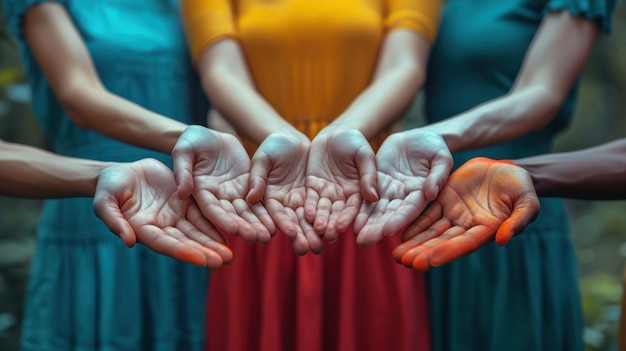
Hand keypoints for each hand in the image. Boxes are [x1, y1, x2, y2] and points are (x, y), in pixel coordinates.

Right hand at [93, 158, 232, 268]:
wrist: (120, 172)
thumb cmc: (108, 186)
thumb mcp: (105, 201)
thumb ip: (114, 220)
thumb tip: (128, 241)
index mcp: (143, 229)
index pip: (165, 244)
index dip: (183, 251)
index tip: (201, 260)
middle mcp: (162, 227)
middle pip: (186, 242)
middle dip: (205, 251)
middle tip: (224, 261)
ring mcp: (174, 217)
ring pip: (197, 232)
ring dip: (213, 243)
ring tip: (230, 254)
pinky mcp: (183, 204)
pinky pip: (201, 215)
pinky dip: (214, 224)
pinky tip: (230, 231)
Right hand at [173, 125, 274, 243]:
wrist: (211, 135)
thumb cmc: (192, 140)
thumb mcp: (184, 151)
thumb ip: (183, 171)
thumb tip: (181, 193)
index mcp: (200, 192)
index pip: (211, 209)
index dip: (222, 220)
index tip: (233, 230)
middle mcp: (217, 197)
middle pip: (232, 215)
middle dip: (244, 227)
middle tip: (257, 238)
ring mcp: (232, 193)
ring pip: (247, 212)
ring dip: (258, 224)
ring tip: (269, 235)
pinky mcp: (247, 186)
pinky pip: (258, 200)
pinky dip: (266, 212)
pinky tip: (277, 222)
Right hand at [247, 133, 320, 254]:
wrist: (295, 138)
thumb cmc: (274, 145)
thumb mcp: (263, 157)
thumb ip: (257, 176)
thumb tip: (250, 198)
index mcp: (269, 196)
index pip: (275, 213)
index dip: (282, 223)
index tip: (289, 234)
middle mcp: (286, 203)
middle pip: (293, 222)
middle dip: (299, 236)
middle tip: (307, 250)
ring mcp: (301, 201)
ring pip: (308, 220)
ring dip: (313, 234)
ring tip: (320, 247)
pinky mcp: (316, 195)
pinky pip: (323, 209)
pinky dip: (327, 220)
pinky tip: (334, 231)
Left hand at [305, 129, 377, 243]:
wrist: (335, 133)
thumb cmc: (354, 141)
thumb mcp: (364, 153)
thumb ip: (368, 174)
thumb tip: (373, 196)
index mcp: (358, 191)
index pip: (353, 208)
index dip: (348, 218)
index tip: (343, 227)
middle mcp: (343, 196)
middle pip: (337, 213)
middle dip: (333, 224)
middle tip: (328, 236)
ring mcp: (327, 193)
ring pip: (323, 210)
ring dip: (320, 221)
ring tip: (316, 231)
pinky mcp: (313, 187)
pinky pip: (310, 200)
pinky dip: (309, 208)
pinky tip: (307, 216)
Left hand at [354, 129, 451, 245]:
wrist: (418, 137)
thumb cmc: (435, 147)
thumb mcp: (441, 158)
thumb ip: (438, 175)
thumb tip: (430, 193)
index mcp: (421, 194)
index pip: (409, 210)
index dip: (398, 220)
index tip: (386, 231)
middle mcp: (403, 197)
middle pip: (389, 215)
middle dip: (377, 228)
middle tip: (364, 241)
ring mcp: (389, 190)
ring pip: (375, 209)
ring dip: (365, 222)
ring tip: (354, 235)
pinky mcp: (377, 181)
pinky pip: (366, 195)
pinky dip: (358, 207)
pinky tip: (349, 218)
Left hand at [393, 157, 539, 270]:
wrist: (508, 168)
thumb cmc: (521, 187)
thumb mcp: (527, 203)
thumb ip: (518, 221)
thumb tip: (502, 240)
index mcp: (486, 229)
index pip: (464, 243)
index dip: (448, 251)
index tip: (431, 261)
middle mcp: (466, 225)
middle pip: (442, 241)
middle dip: (423, 252)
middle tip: (405, 262)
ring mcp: (453, 213)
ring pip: (431, 230)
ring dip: (414, 243)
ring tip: (397, 256)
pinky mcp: (444, 198)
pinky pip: (427, 212)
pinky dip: (415, 223)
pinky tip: (401, 234)